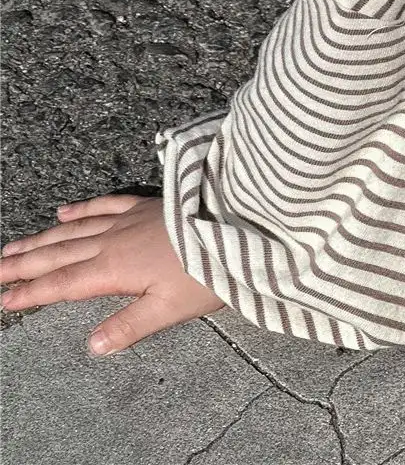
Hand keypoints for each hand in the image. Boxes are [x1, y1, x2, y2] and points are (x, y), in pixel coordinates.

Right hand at [0, 194, 225, 353]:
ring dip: (42, 238)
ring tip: (14, 245)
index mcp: (115, 269)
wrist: (237, 220)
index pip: (63, 284)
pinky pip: (105, 203)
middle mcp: (114, 240)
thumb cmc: (208, 271)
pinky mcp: (147, 205)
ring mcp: (129, 219)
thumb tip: (92, 346)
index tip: (5, 299)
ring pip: (75, 228)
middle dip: (24, 263)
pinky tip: (64, 210)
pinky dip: (81, 208)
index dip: (32, 293)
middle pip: (59, 253)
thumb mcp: (170, 309)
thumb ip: (129, 327)